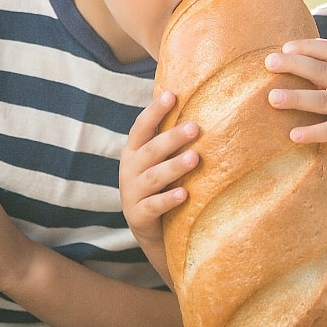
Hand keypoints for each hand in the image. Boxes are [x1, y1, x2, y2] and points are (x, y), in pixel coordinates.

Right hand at [120, 91, 200, 281]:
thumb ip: (168, 139)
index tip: (172, 95)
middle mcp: (129, 170)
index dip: (155, 111)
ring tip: (194, 158)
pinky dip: (168, 200)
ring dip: (174, 166)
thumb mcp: (159, 161)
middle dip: (172, 138)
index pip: (142, 127)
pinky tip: (184, 194)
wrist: (151, 230)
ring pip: (153, 177)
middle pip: (151, 150)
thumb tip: (197, 105)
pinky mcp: (138, 216)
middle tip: (195, 127)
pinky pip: (154, 206)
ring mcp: (132, 193)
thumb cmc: (160, 186)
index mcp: (134, 151)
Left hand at [265, 38, 326, 169]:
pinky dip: (312, 132)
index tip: (284, 47)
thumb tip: (281, 62)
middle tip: (269, 62)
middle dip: (294, 64)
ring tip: (272, 98)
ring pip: (323, 100)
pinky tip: (293, 135)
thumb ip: (322, 77)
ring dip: (296, 98)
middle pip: (321, 70)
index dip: (308, 46)